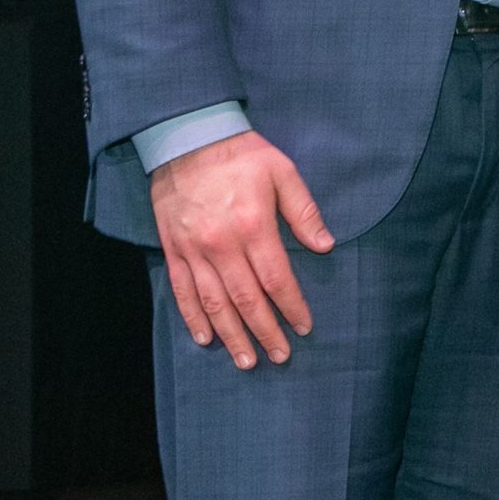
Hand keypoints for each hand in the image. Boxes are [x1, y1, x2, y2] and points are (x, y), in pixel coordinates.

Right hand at [148, 130, 334, 368]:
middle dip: (265, 332)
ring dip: (231, 335)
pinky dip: (193, 318)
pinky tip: (206, 338)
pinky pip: (182, 291)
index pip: (276, 279)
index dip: (291, 307)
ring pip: (213, 303)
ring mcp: (193, 250)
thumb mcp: (283, 172)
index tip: (304, 327)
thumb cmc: (241, 154)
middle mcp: (221, 245)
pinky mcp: (173, 249)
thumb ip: (304, 212)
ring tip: (246, 361)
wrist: (187, 138)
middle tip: (280, 356)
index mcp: (253, 226)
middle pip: (246, 300)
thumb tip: (326, 245)